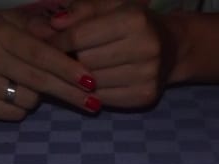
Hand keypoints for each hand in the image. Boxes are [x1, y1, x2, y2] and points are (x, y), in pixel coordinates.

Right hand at [0, 12, 100, 120]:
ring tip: (27, 82)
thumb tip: (74, 38)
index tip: (90, 80)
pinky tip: (13, 93)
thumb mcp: (10, 22)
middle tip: (93, 102)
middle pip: (39, 81)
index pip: (40, 54)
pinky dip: (22, 107)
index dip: (67, 68)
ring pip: (28, 100)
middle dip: (69, 93)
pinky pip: (15, 114)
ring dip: (39, 95)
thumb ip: (40, 29)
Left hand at [48, 0, 175, 108]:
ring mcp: (147, 75)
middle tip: (65, 57)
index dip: (57, 42)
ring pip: (92, 83)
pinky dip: (93, 92)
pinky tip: (93, 83)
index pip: (80, 36)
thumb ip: (81, 11)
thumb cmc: (134, 22)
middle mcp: (145, 48)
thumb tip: (51, 24)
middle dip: (70, 59)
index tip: (45, 44)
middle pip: (85, 62)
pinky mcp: (145, 96)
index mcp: (134, 20)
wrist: (172, 47)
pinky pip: (103, 99)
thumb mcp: (110, 6)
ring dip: (80, 79)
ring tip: (79, 68)